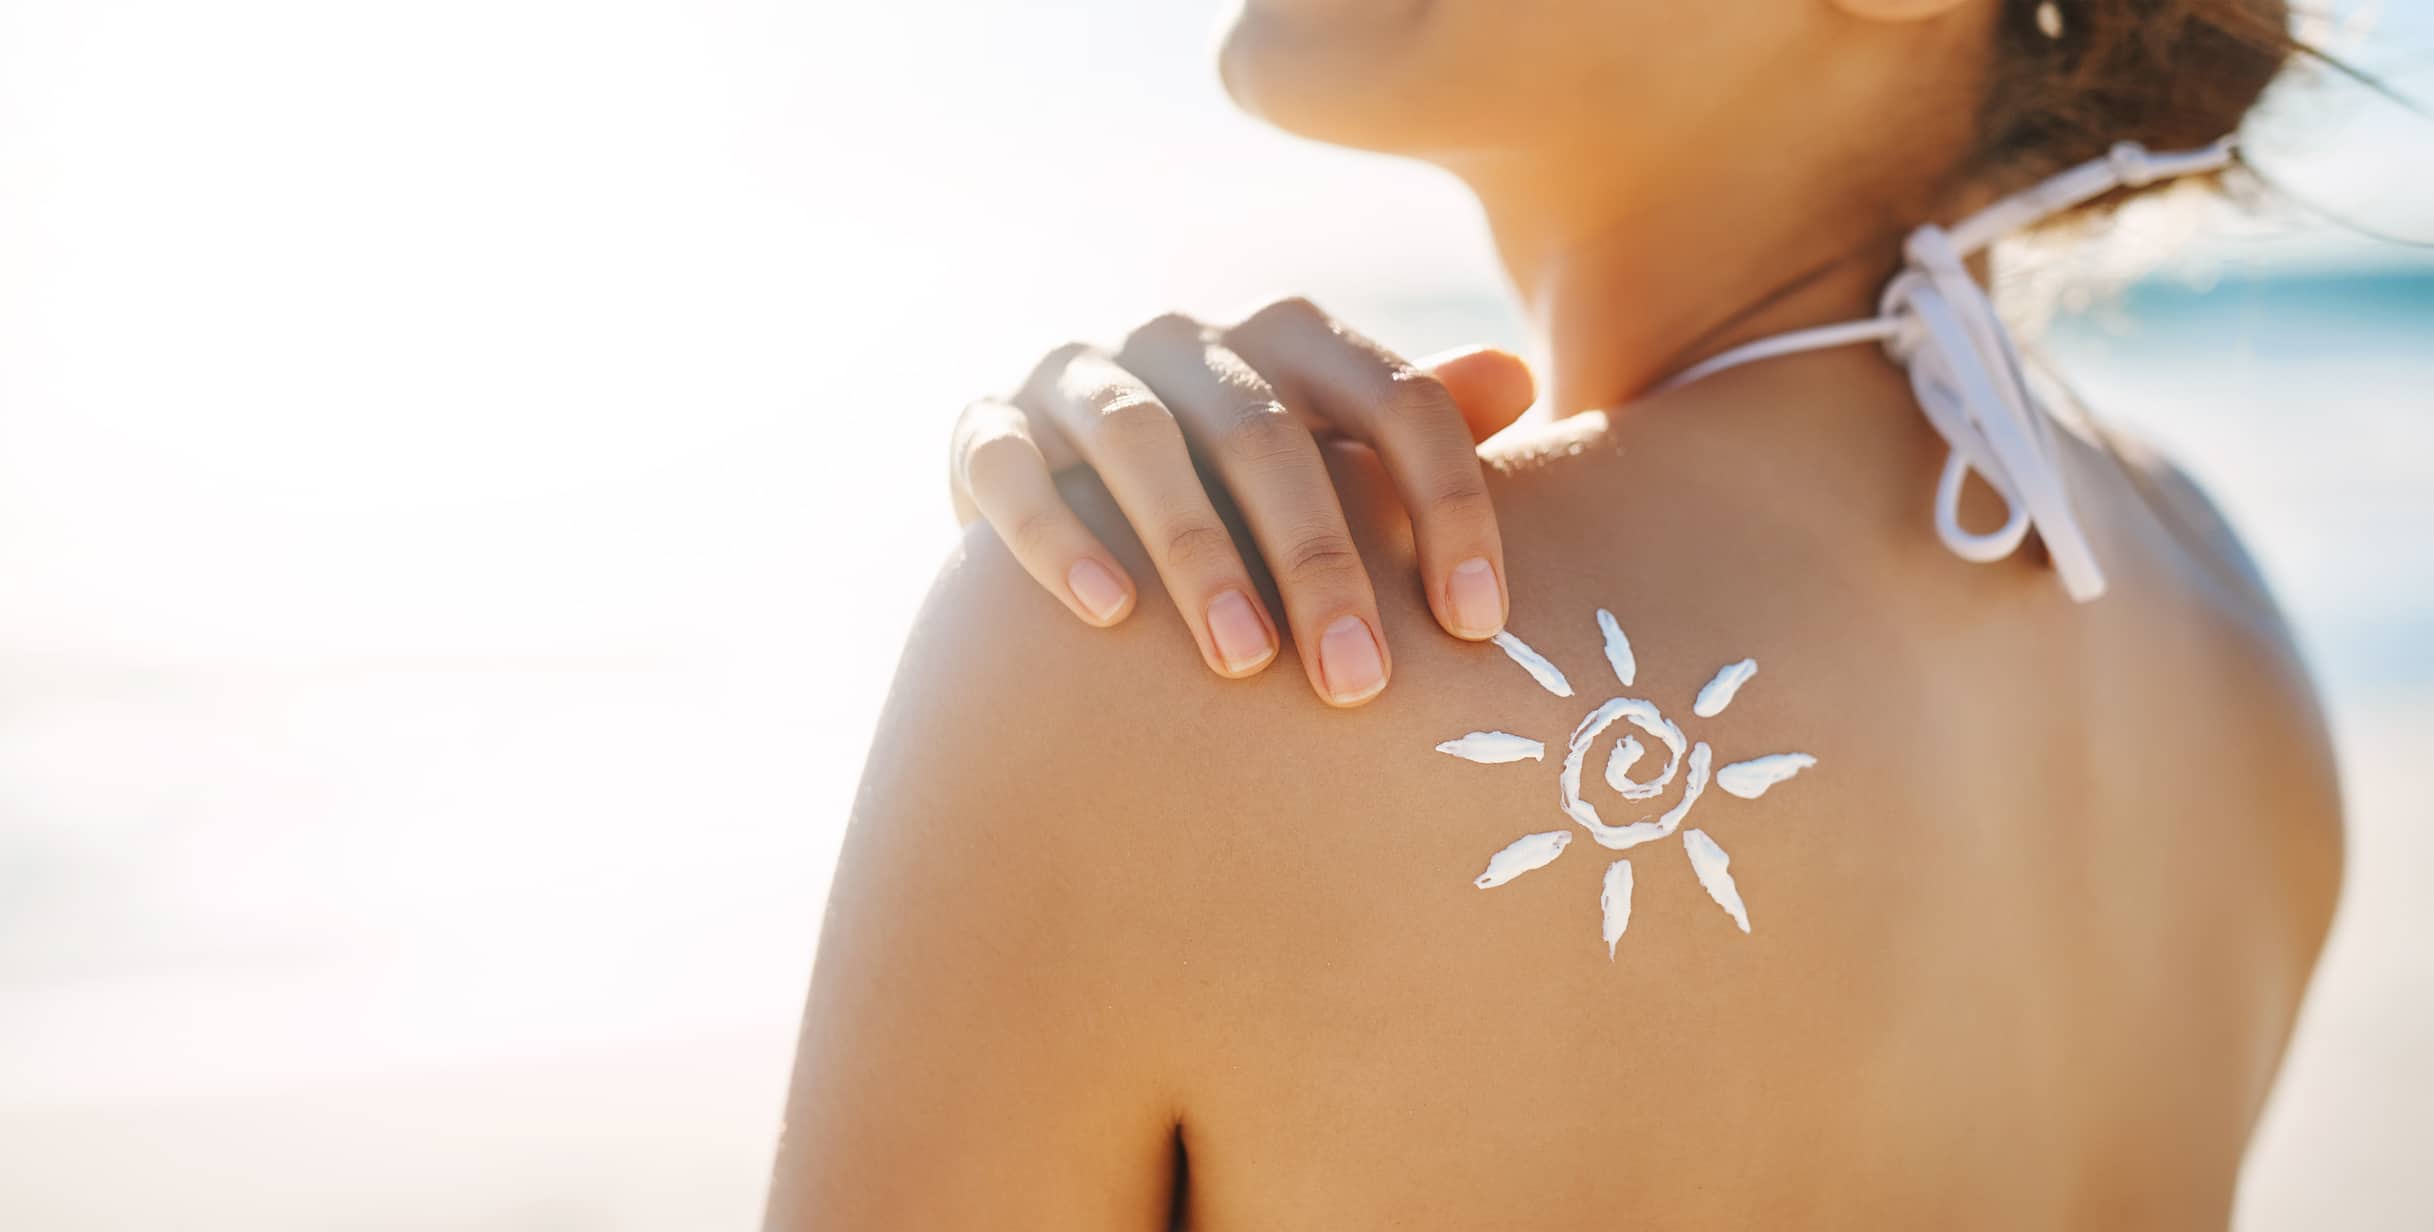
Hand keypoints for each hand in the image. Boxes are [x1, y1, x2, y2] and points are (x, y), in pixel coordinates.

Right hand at [949, 297, 1534, 706]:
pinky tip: (1109, 614)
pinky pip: (1010, 468)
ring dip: (1197, 550)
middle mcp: (1189, 342)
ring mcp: (1081, 377)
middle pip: (1269, 432)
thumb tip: (1520, 383)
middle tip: (1359, 681)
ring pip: (1140, 441)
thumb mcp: (1335, 462)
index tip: (1480, 626)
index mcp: (1293, 340)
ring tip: (1244, 663)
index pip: (1394, 398)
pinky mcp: (987, 427)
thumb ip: (1418, 430)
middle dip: (1319, 558)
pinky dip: (1059, 534)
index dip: (1448, 504)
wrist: (1070, 503)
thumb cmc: (1244, 506)